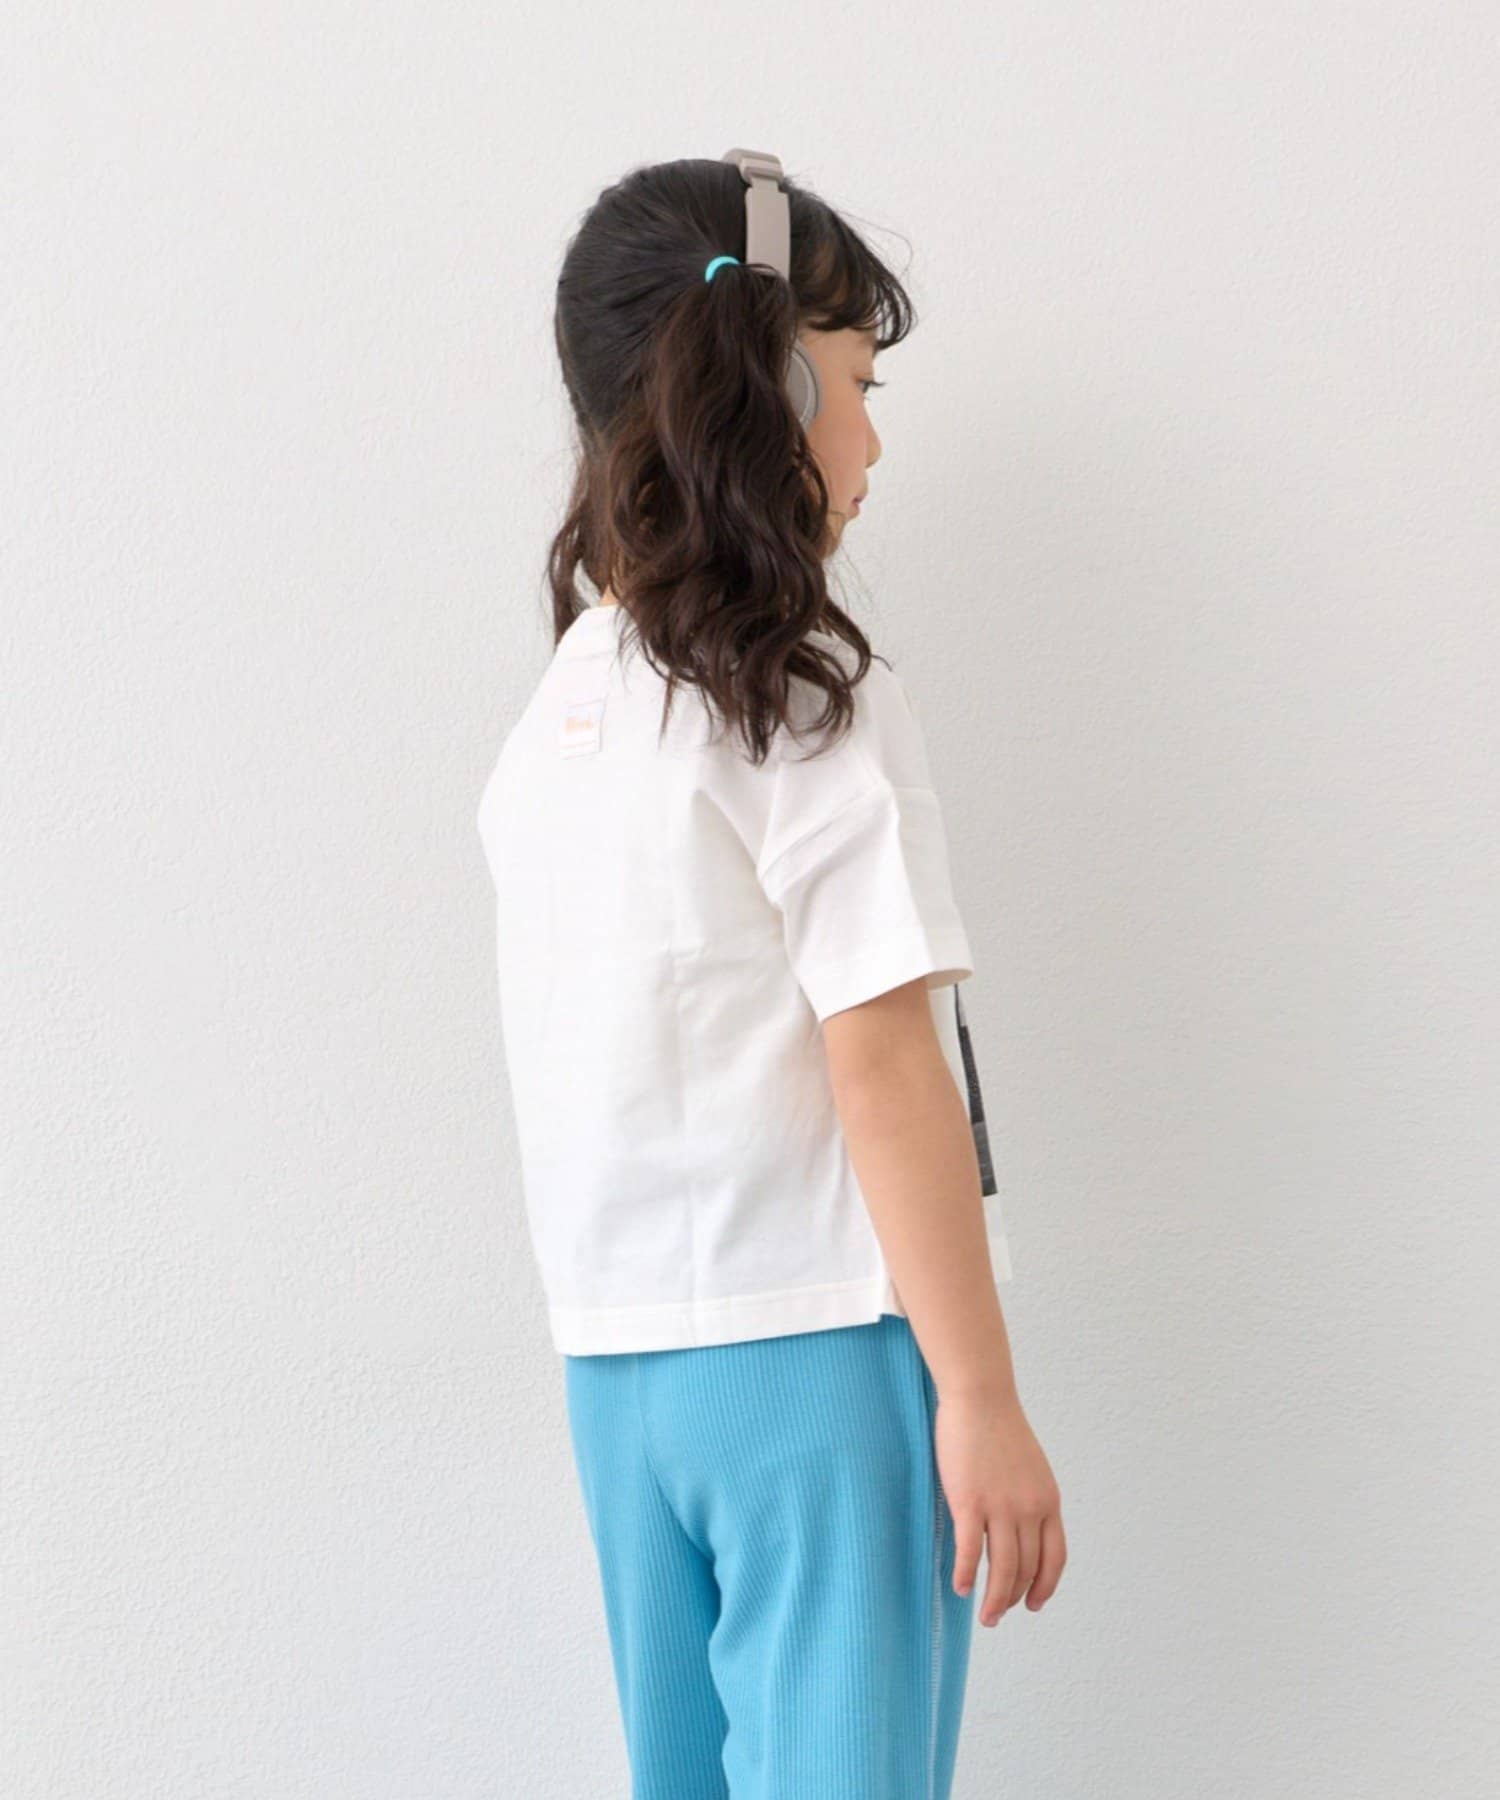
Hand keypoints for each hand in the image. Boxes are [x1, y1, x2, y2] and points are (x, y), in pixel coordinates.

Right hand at [932, 1389, 1065, 1624]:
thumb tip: (1019, 1531)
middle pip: (1026, 1569)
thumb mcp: (1030, 1468)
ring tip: (985, 1616)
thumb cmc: (999, 1428)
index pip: (1054, 1558)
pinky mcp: (969, 1502)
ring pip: (1002, 1569)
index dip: (1045, 1586)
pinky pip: (969, 1552)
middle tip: (998, 1615)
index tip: (1033, 1604)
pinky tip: (960, 1588)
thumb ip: (1029, 1499)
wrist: (980, 1397)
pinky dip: (966, 1575)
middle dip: (1013, 1598)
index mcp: (1048, 1501)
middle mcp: (1030, 1509)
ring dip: (994, 1600)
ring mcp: (1000, 1507)